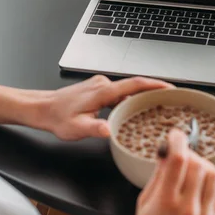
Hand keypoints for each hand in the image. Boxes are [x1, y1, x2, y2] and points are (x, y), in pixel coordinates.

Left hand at [41, 75, 173, 140]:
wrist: (43, 108)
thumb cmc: (58, 117)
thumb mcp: (77, 128)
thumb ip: (95, 128)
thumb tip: (110, 130)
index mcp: (102, 91)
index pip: (134, 84)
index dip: (154, 85)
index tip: (170, 88)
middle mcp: (103, 84)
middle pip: (134, 85)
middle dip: (154, 91)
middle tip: (171, 101)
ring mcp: (100, 85)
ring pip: (127, 89)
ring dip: (142, 96)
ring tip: (157, 106)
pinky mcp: (98, 89)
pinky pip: (120, 92)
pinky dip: (130, 98)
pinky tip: (134, 109)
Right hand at [135, 129, 214, 214]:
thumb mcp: (144, 205)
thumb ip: (157, 177)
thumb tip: (165, 154)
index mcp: (166, 202)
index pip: (178, 159)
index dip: (178, 140)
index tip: (175, 136)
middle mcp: (188, 208)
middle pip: (198, 164)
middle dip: (189, 154)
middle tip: (181, 156)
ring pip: (214, 174)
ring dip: (203, 167)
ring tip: (192, 172)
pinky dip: (211, 183)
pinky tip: (199, 188)